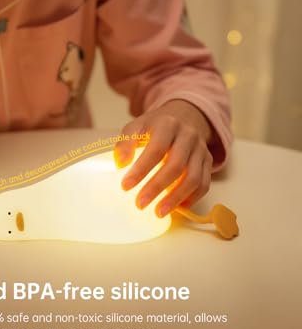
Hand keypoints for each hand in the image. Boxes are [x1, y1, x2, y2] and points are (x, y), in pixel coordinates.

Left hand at [114, 99, 213, 216]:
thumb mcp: (137, 126)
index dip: (141, 169)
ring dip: (175, 198)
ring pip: (193, 178)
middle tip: (140, 204)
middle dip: (156, 187)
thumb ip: (126, 143)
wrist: (184, 116)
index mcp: (167, 125)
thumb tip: (120, 164)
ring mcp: (200, 149)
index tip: (126, 186)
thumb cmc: (156, 126)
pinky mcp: (208, 161)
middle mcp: (187, 136)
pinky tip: (177, 207)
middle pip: (176, 165)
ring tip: (158, 212)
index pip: (156, 149)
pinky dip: (192, 198)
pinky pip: (204, 184)